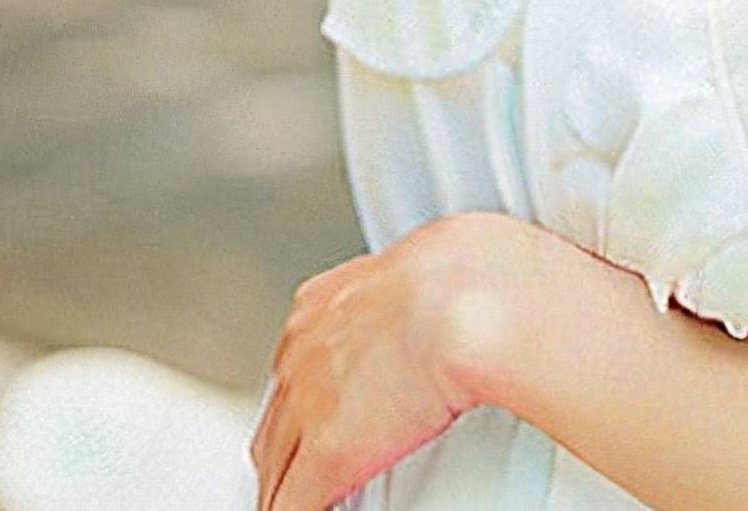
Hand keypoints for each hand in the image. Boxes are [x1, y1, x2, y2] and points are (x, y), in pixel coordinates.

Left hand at [249, 211, 524, 509]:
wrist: (472, 298)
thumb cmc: (470, 272)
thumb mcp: (429, 260)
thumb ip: (414, 283)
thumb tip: (446, 284)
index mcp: (324, 302)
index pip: (294, 363)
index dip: (308, 394)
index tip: (322, 409)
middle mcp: (304, 351)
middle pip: (276, 416)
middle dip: (288, 443)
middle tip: (305, 461)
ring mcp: (309, 404)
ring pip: (275, 463)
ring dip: (287, 480)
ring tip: (304, 495)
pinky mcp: (328, 455)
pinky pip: (291, 503)